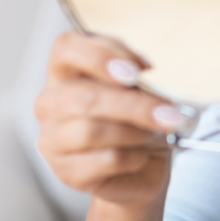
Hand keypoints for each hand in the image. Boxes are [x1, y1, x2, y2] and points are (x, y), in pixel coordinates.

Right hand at [34, 31, 184, 207]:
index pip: (65, 48)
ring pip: (92, 131)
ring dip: (136, 132)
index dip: (100, 55)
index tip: (136, 73)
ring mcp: (53, 140)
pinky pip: (106, 160)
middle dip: (135, 105)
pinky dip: (134, 157)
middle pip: (85, 97)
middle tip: (169, 114)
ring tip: (154, 133)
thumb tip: (142, 67)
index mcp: (64, 72)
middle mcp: (50, 103)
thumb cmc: (135, 117)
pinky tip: (141, 155)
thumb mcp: (136, 87)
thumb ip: (132, 74)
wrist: (141, 165)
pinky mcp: (66, 172)